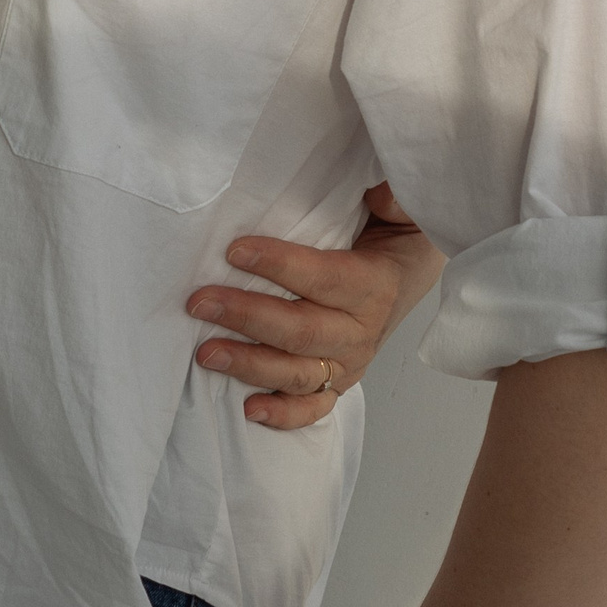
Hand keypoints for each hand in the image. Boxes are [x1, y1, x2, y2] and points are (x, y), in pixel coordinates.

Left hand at [189, 183, 441, 428]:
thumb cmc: (389, 236)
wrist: (407, 274)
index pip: (324, 278)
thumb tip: (378, 192)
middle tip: (199, 302)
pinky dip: (284, 414)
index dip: (280, 264)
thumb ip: (391, 199)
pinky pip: (313, 407)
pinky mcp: (338, 382)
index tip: (234, 250)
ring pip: (298, 372)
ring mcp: (349, 362)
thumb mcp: (400, 210)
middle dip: (247, 317)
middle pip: (302, 330)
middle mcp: (361, 330)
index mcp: (374, 285)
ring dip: (250, 365)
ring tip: (205, 352)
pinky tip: (249, 410)